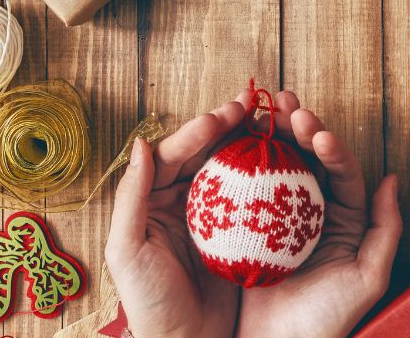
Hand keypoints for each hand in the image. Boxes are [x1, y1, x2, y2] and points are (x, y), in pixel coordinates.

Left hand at [104, 102, 249, 337]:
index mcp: (153, 201)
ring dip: (246, 141)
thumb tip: (141, 145)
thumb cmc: (149, 304)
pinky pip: (251, 196)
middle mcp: (182, 201)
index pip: (173, 155)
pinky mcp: (239, 233)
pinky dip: (264, 175)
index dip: (196, 132)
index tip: (219, 118)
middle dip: (226, 126)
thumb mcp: (127, 251)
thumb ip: (131, 197)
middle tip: (249, 106)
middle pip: (204, 153)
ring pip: (229, 167)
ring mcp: (213, 216)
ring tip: (267, 120)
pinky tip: (282, 160)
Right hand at [237, 90, 400, 337]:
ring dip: (270, 135)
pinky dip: (240, 164)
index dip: (329, 145)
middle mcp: (313, 210)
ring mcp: (279, 217)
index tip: (315, 131)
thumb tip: (392, 178)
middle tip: (284, 104)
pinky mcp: (249, 227)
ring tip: (259, 110)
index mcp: (343, 216)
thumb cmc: (328, 319)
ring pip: (277, 166)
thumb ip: (385, 230)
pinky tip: (230, 143)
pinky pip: (246, 190)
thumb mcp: (367, 277)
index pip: (340, 170)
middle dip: (297, 127)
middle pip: (307, 158)